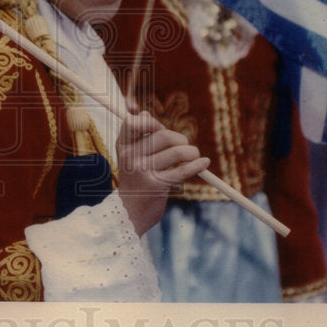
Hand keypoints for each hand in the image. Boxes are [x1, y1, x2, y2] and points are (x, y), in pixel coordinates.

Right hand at [115, 110, 209, 235]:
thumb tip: (144, 113)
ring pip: (176, 152)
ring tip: (194, 155)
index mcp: (122, 147)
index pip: (132, 123)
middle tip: (185, 145)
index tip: (160, 130)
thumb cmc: (134, 181)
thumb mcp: (130, 158)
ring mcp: (142, 171)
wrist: (129, 213)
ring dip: (191, 151)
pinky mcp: (156, 185)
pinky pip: (183, 171)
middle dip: (179, 138)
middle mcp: (130, 157)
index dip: (150, 122)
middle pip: (162, 135)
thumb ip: (138, 136)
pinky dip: (197, 165)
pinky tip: (204, 163)